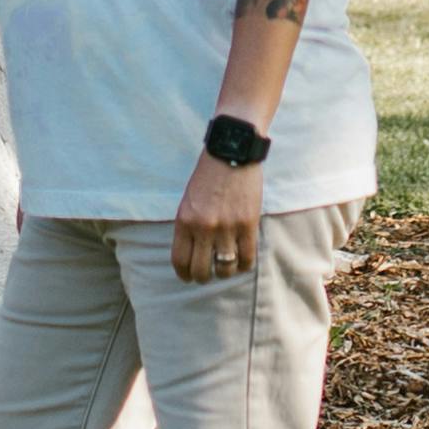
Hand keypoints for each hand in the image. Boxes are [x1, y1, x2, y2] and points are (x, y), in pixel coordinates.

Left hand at [171, 150, 264, 283]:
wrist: (232, 152)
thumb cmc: (208, 175)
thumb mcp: (188, 201)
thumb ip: (189, 227)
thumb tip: (193, 253)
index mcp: (184, 221)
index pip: (180, 261)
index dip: (185, 275)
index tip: (189, 277)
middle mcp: (203, 228)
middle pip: (201, 271)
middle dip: (204, 277)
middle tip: (209, 273)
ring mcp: (227, 228)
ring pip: (225, 269)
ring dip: (225, 273)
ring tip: (227, 267)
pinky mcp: (248, 224)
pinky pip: (246, 258)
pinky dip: (244, 266)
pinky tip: (242, 262)